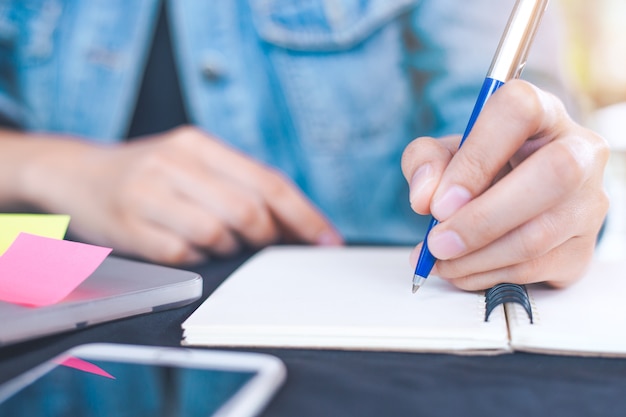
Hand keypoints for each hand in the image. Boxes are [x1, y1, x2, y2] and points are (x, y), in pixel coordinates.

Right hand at [19, 126, 342, 263]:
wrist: (76, 172)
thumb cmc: (150, 173)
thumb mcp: (193, 162)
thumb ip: (239, 184)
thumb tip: (294, 223)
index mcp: (199, 144)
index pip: (268, 182)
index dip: (304, 216)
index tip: (327, 241)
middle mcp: (175, 162)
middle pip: (249, 211)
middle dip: (267, 237)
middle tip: (266, 244)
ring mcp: (149, 194)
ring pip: (218, 235)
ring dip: (229, 248)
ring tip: (218, 241)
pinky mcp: (130, 226)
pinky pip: (184, 256)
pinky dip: (196, 258)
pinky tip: (186, 246)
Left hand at [401, 80, 608, 290]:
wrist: (511, 200)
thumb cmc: (480, 168)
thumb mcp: (444, 154)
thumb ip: (425, 162)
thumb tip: (424, 198)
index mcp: (542, 112)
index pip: (519, 112)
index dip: (476, 158)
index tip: (439, 201)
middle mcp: (579, 151)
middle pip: (552, 175)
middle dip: (481, 219)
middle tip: (438, 243)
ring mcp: (588, 203)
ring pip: (538, 235)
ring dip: (476, 257)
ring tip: (438, 259)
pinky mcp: (583, 248)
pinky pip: (534, 268)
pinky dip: (486, 275)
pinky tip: (460, 270)